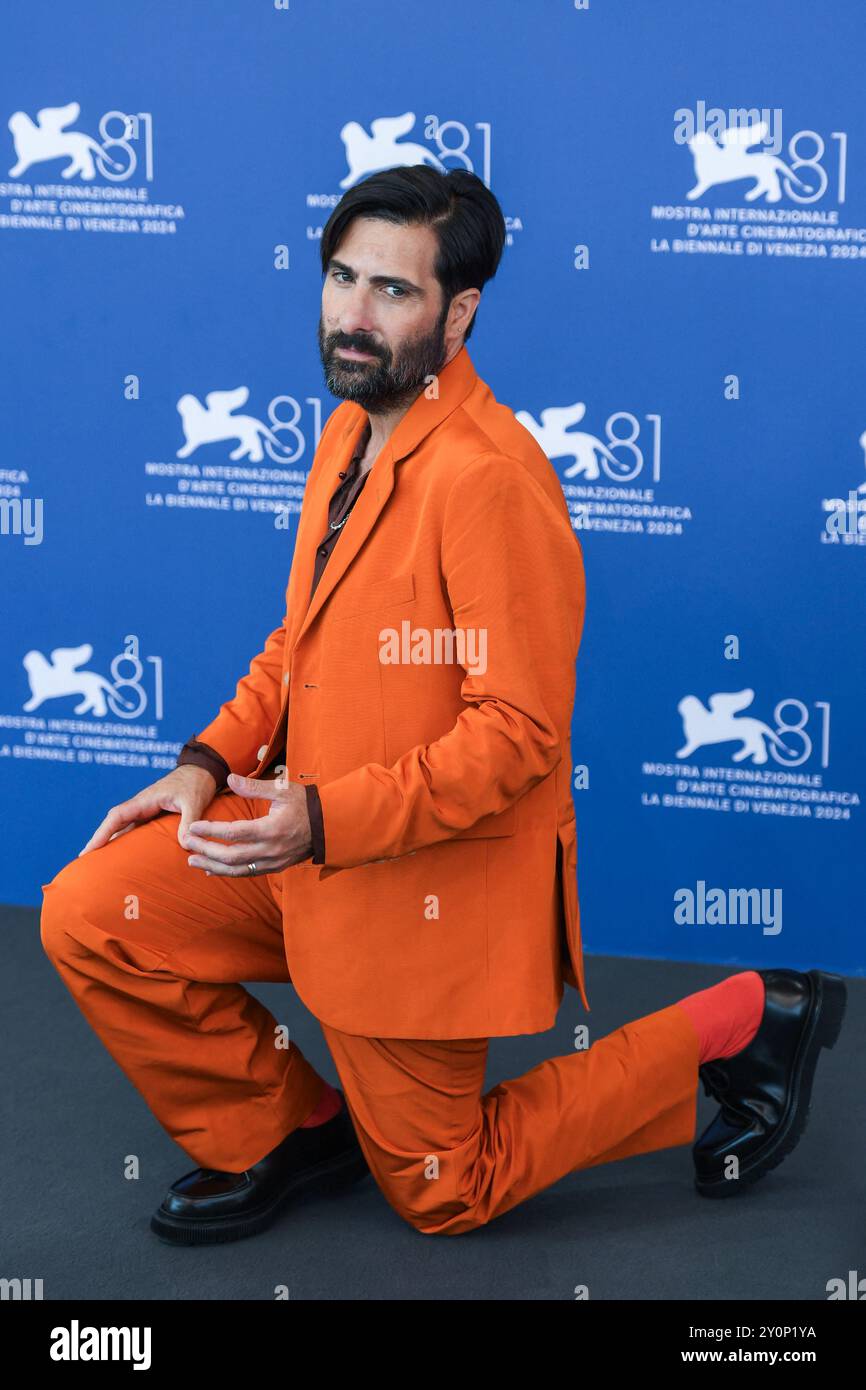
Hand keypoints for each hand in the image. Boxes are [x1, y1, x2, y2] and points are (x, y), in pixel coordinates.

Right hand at [78, 765, 218, 855]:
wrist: (203, 770)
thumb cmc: (197, 783)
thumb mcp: (194, 802)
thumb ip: (189, 821)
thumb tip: (183, 843)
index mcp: (145, 800)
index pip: (117, 816)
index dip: (102, 833)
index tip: (89, 849)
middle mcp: (141, 805)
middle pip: (114, 823)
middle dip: (99, 840)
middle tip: (84, 860)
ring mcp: (146, 810)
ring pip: (122, 826)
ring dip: (109, 840)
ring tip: (98, 861)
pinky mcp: (153, 814)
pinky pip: (134, 828)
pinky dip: (125, 839)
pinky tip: (121, 853)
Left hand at [182, 772, 312, 875]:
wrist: (331, 826)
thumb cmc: (306, 804)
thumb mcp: (282, 790)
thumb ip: (253, 787)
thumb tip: (229, 778)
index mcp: (272, 829)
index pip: (234, 833)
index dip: (211, 831)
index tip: (192, 827)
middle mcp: (271, 849)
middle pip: (231, 856)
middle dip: (206, 850)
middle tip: (186, 843)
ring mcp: (273, 861)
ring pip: (238, 870)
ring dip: (213, 866)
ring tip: (192, 861)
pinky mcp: (275, 867)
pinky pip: (248, 873)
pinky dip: (228, 872)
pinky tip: (212, 869)